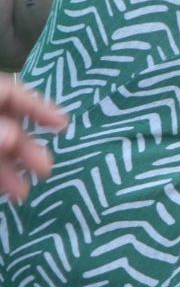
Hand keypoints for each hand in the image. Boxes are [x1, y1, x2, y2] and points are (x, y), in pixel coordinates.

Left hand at [0, 75, 67, 203]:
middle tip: (46, 170)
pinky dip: (0, 176)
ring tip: (23, 194)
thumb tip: (13, 135)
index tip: (64, 125)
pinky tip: (8, 192)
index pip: (11, 92)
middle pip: (6, 124)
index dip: (38, 106)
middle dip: (26, 148)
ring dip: (13, 169)